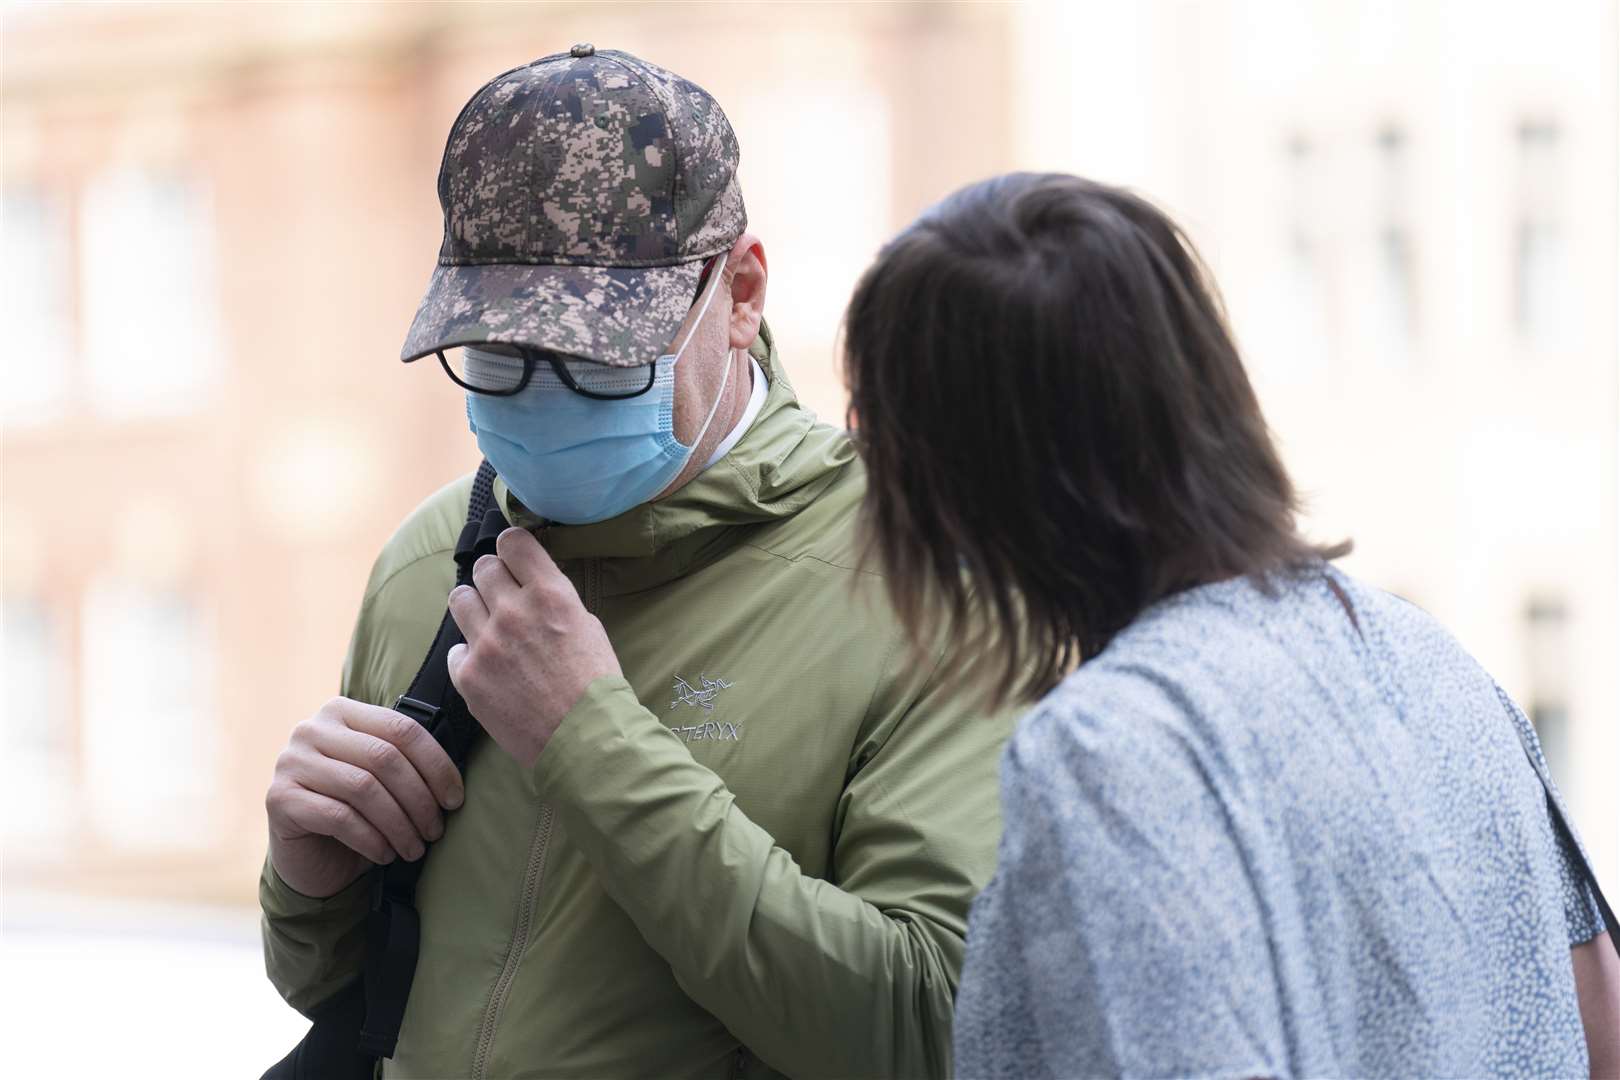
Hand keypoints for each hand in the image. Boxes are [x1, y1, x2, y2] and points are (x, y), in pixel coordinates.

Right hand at [265, 697, 465, 898]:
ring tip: (415, 848)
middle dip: (419, 799)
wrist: (310, 856)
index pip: (402, 729)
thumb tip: (455, 779)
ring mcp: (290, 762)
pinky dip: (371, 839)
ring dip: (399, 824)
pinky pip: (338, 817)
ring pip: (363, 788)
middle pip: (384, 758)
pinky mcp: (278, 798)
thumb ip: (407, 762)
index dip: (436, 765)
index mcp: (342, 712)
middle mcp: (311, 729)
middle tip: (436, 831)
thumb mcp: (384, 780)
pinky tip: (386, 855)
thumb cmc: (357, 813)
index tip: (455, 800)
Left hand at [446, 526, 622, 767]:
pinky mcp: (468, 675)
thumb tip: (531, 587)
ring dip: (474, 606)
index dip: (511, 547)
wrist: (585, 737)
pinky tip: (490, 668)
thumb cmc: (595, 684)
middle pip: (482, 567)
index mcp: (550, 593)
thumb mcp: (588, 626)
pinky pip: (456, 649)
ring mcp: (486, 643)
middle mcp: (513, 611)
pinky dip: (470, 655)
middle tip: (503, 596)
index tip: (513, 558)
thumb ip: (554, 600)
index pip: (512, 541)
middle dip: (493, 578)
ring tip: (487, 625)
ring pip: (460, 598)